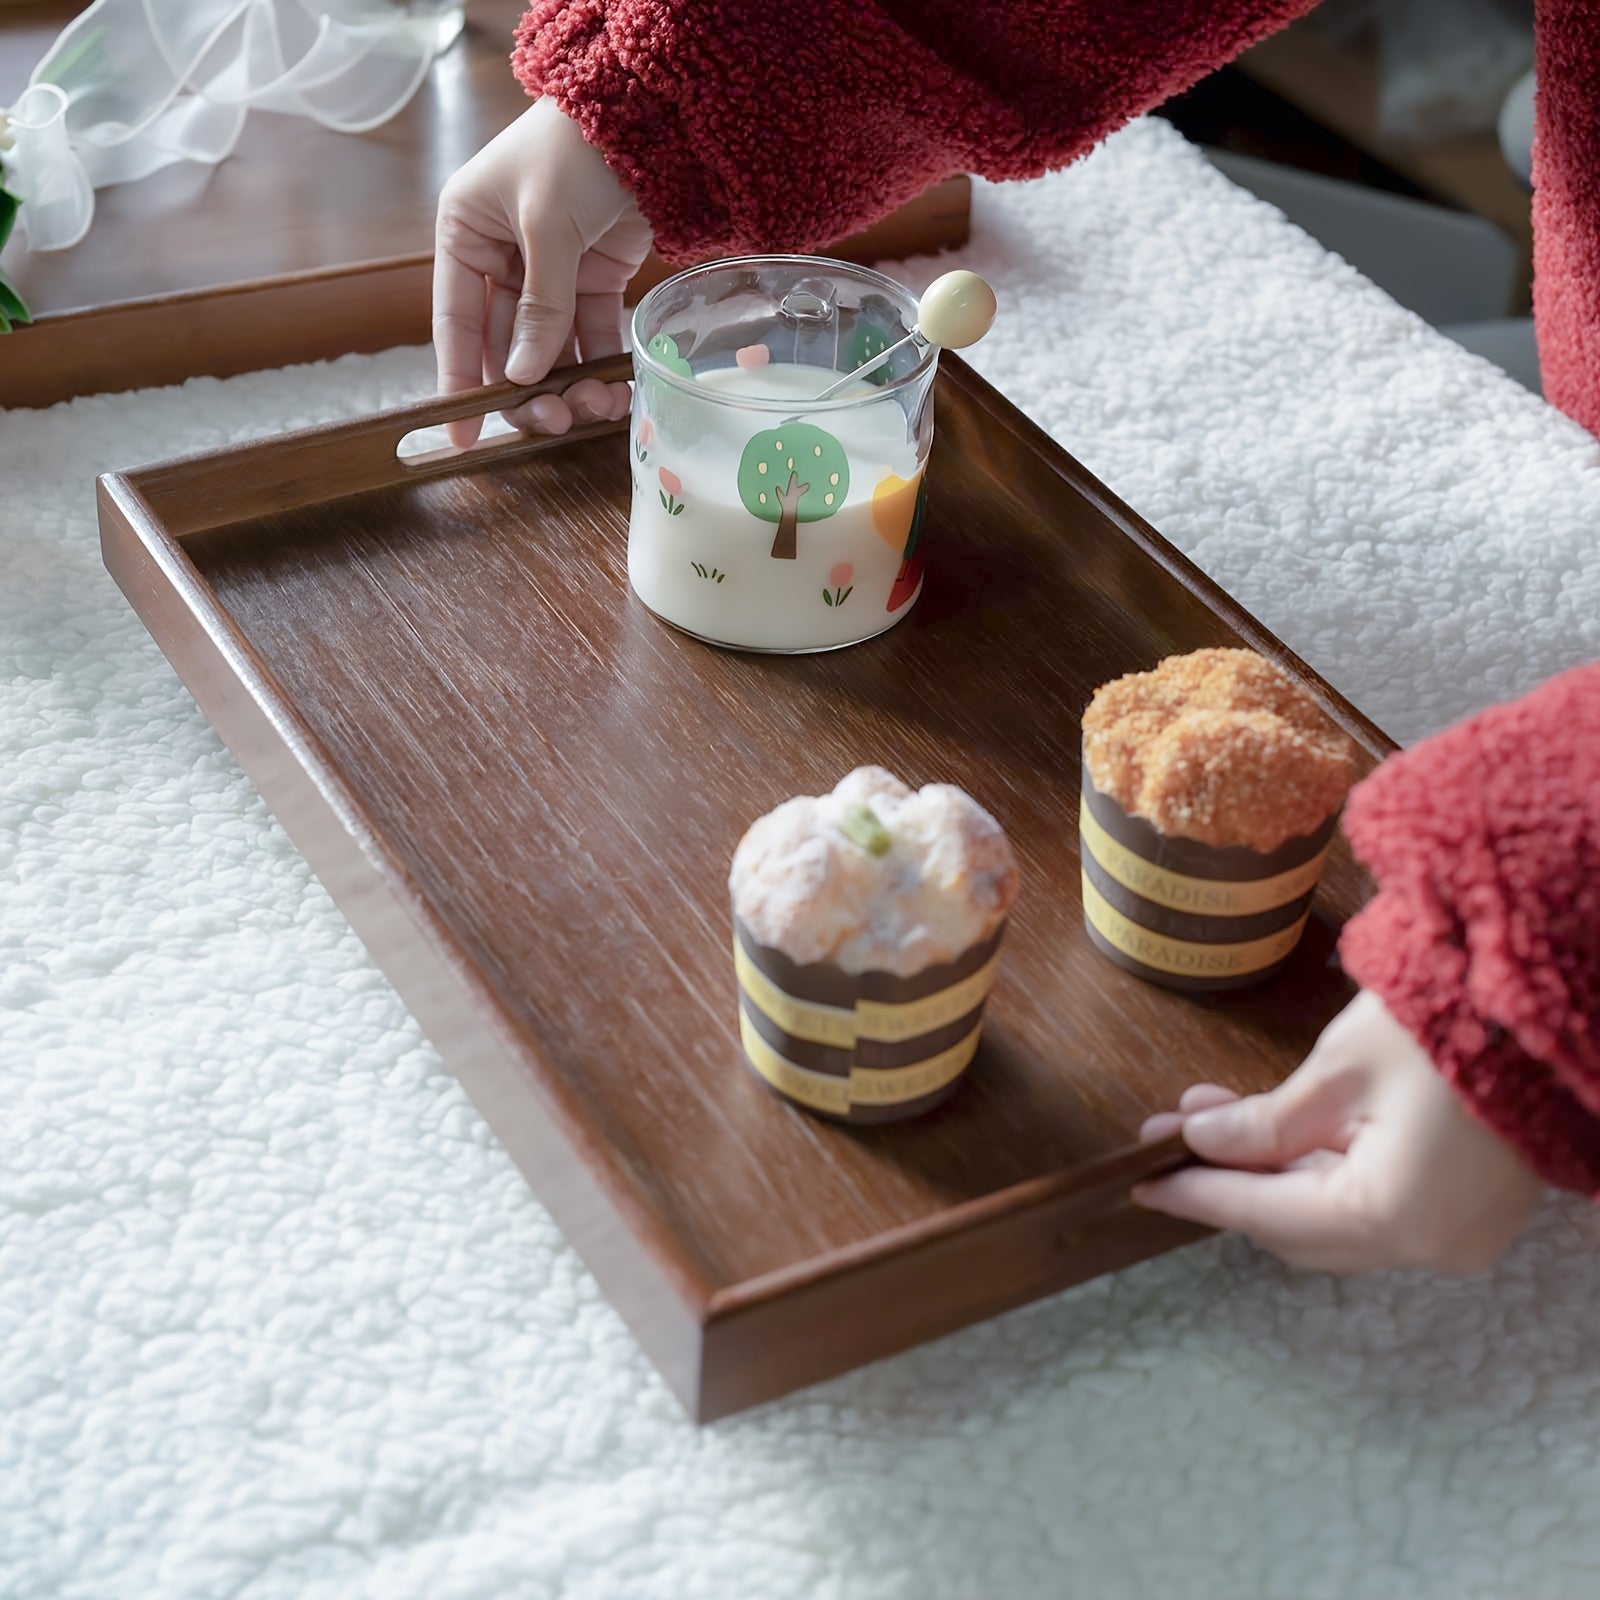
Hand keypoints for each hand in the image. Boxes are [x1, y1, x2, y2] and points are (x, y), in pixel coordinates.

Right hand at [433, 98, 652, 444]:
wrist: (645, 118)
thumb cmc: (574, 152)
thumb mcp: (547, 227)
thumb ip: (539, 306)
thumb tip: (525, 376)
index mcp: (465, 235)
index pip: (457, 323)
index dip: (461, 382)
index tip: (464, 434)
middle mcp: (503, 258)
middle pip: (508, 347)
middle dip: (531, 390)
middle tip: (554, 422)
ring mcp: (550, 273)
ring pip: (552, 350)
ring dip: (572, 385)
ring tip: (595, 408)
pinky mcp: (595, 279)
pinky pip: (592, 336)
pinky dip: (603, 366)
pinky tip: (616, 393)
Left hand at [1133, 989, 1542, 1273]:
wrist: (1538, 1006)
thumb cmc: (1439, 1026)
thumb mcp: (1335, 1071)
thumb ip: (1261, 1124)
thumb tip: (1200, 1143)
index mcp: (1391, 1217)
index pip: (1265, 1214)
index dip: (1196, 1193)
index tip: (1140, 1179)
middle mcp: (1428, 1246)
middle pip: (1298, 1230)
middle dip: (1230, 1181)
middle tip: (1174, 1134)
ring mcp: (1456, 1235)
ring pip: (1333, 1220)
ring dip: (1271, 1174)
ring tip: (1213, 1116)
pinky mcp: (1468, 1210)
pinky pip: (1373, 1208)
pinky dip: (1321, 1174)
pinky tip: (1278, 1128)